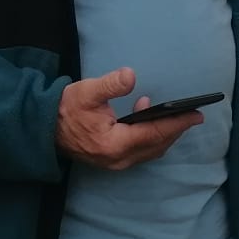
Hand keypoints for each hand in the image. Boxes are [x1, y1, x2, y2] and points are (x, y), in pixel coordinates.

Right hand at [56, 68, 202, 171]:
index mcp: (114, 144)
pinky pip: (140, 151)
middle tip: (194, 116)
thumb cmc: (65, 110)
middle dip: (176, 130)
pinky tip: (146, 116)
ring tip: (176, 115)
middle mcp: (118, 159)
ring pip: (150, 151)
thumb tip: (130, 76)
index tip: (195, 115)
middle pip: (156, 146)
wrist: (42, 130)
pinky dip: (151, 137)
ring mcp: (115, 162)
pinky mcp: (112, 160)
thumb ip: (110, 84)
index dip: (177, 124)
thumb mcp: (87, 91)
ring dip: (164, 134)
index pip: (154, 134)